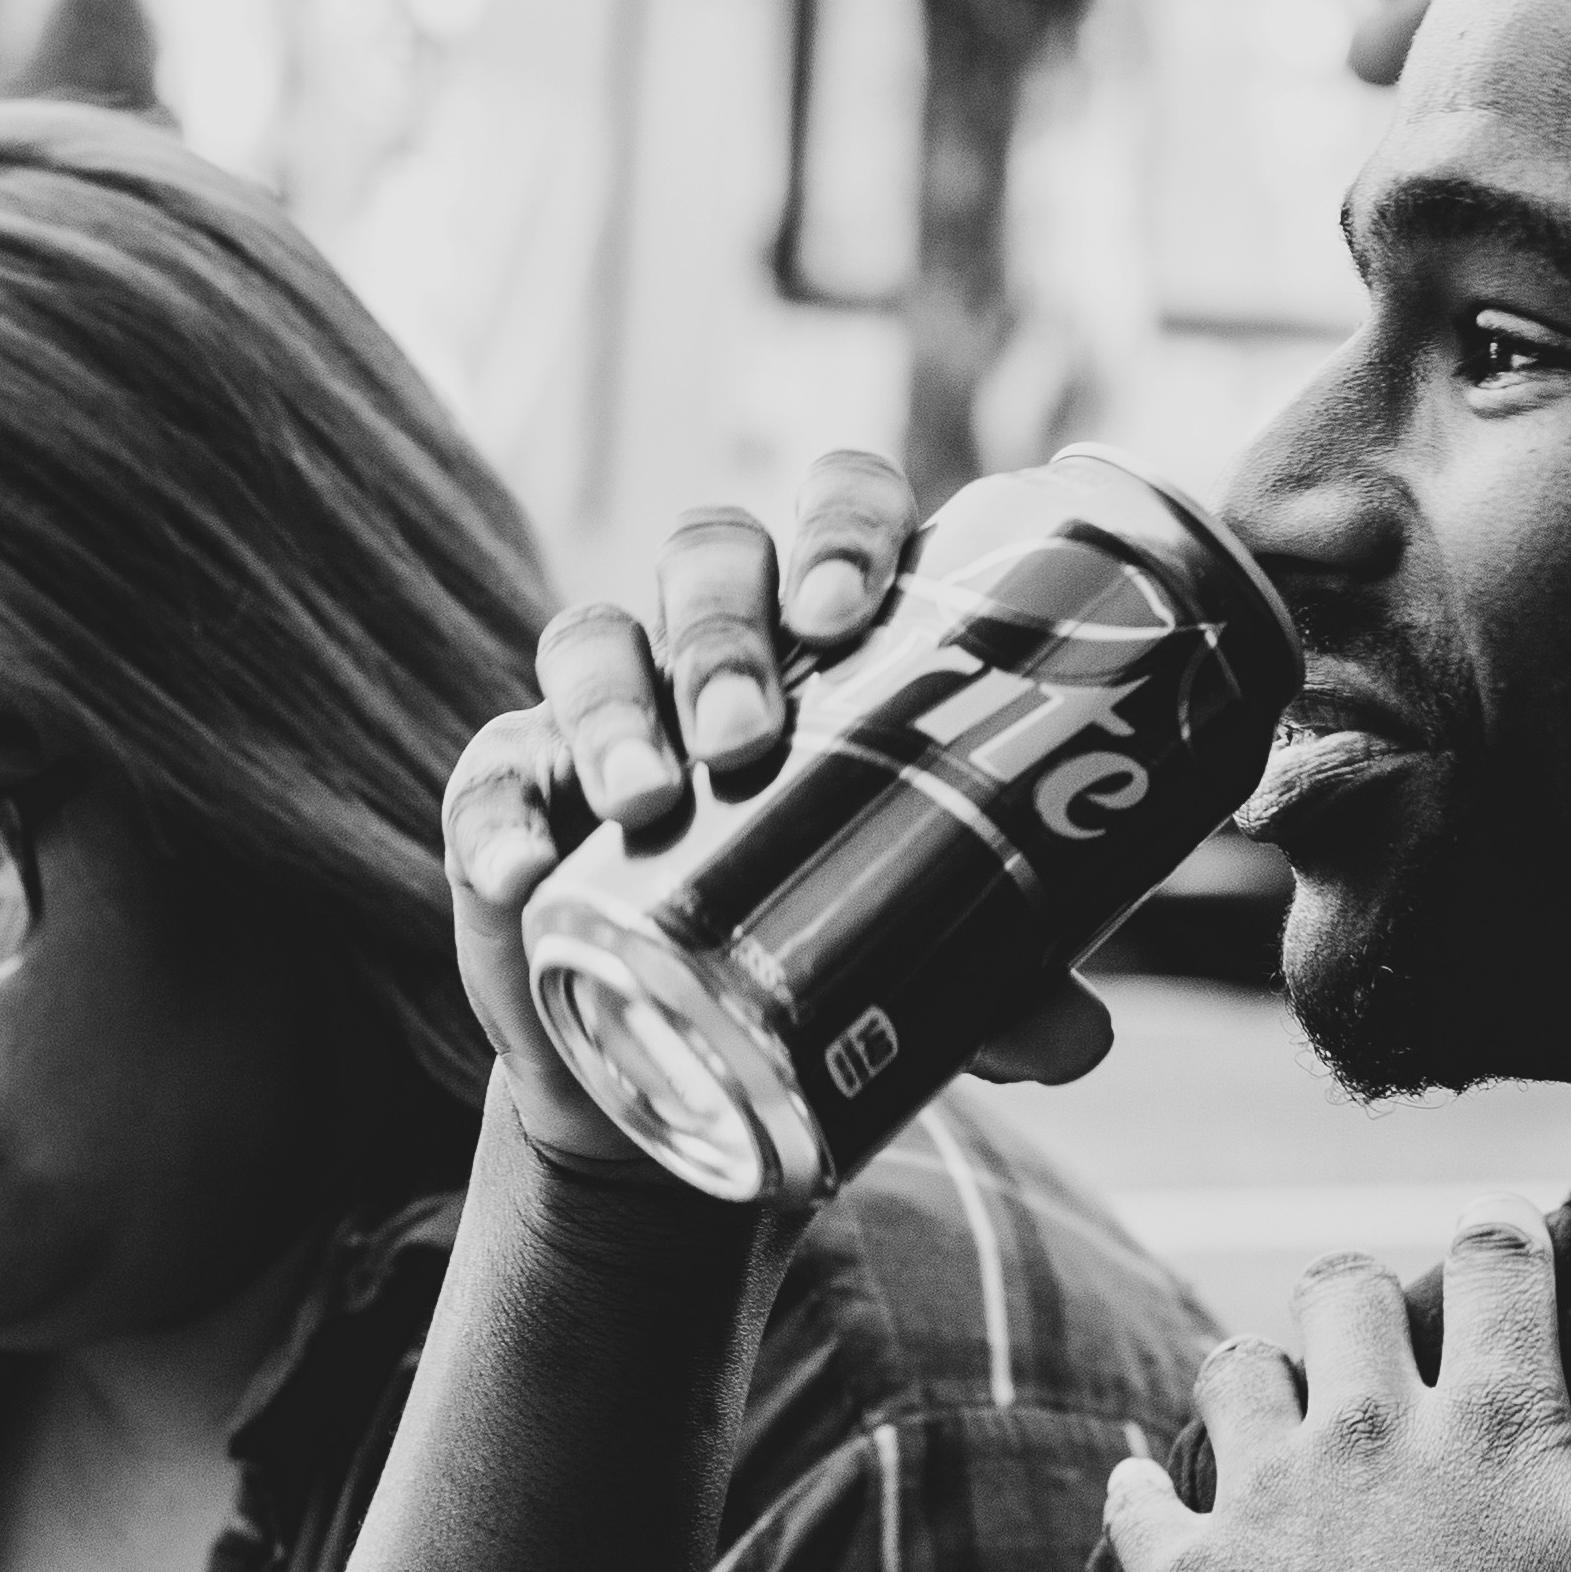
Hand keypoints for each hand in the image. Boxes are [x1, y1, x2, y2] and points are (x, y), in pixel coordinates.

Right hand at [439, 450, 1119, 1174]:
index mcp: (834, 635)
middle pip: (709, 559)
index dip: (840, 531)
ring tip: (646, 799)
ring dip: (615, 708)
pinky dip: (500, 819)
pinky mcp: (513, 789)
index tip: (851, 611)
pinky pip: (491, 776)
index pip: (838, 511)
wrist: (679, 1060)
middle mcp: (714, 642)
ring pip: (589, 638)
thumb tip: (1079, 1038)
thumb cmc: (827, 945)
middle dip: (725, 634)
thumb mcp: (923, 956)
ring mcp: (604, 708)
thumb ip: (1002, 983)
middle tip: (748, 734)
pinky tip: (523, 872)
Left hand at [1107, 1197, 1570, 1571]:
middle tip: (1381, 1350)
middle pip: (1344, 1289)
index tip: (1498, 1238)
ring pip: (1235, 1366)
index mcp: (1493, 1422)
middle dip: (1364, 1302)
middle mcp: (1368, 1427)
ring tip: (1283, 1420)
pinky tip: (1154, 1492)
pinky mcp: (1184, 1568)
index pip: (1493, 1258)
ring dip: (1259, 1379)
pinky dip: (1143, 1489)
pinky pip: (1137, 1494)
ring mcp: (1264, 1492)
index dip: (1498, 1230)